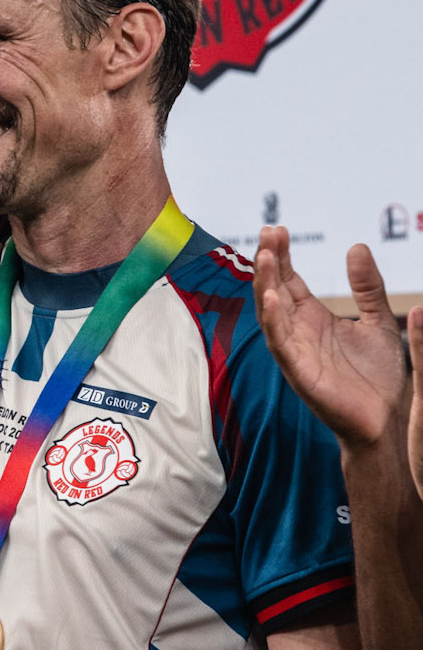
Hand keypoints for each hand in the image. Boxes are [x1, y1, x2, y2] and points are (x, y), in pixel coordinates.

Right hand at [256, 227, 409, 452]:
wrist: (386, 420)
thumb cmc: (379, 377)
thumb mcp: (379, 322)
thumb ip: (367, 287)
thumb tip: (357, 246)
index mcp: (312, 316)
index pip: (288, 278)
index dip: (282, 254)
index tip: (277, 229)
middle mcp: (297, 329)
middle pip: (273, 287)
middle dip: (268, 260)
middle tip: (269, 232)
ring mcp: (294, 349)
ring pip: (269, 310)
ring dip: (265, 283)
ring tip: (267, 256)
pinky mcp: (297, 370)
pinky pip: (278, 342)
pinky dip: (271, 319)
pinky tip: (271, 297)